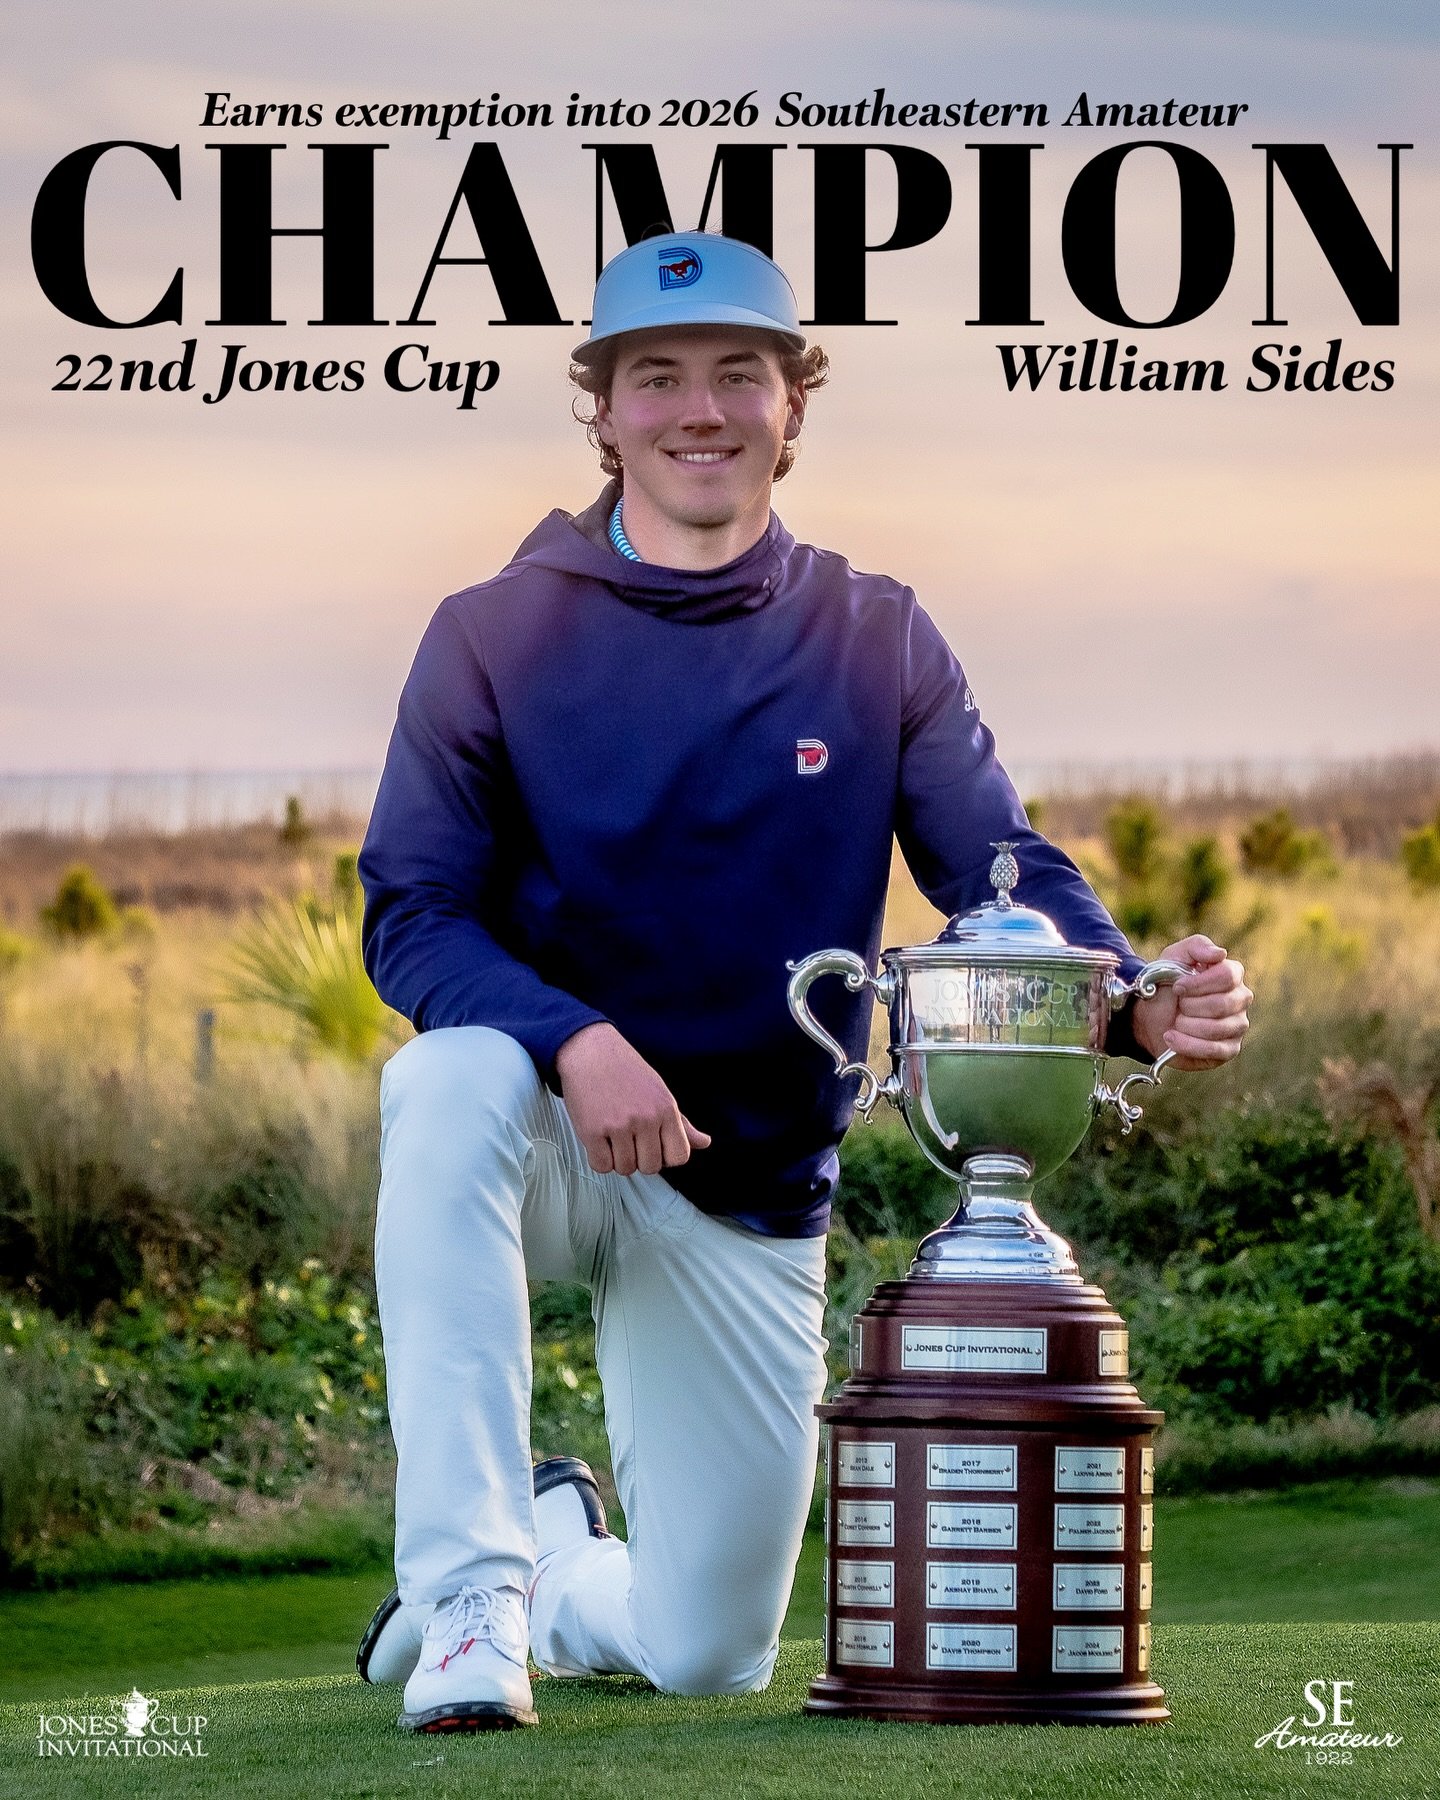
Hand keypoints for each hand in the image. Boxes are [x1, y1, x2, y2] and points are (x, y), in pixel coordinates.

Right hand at [554, 1022, 710, 1176]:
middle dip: (639, 1159)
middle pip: (651, 1167)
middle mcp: (646, 1118)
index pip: (679, 1156)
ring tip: (612, 1135)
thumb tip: (705, 1143)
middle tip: (629, 1139)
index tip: (653, 1145)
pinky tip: (598, 1138)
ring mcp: (619, 1125)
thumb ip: (681, 1123)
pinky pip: (601, 1165)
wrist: (589, 1051)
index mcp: (666, 1109)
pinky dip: (599, 1158)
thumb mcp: (660, 1092)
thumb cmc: (626, 1071)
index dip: (665, 1157)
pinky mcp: (592, 1131)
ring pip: (625, 1168)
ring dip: (617, 1159)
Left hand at [1131, 934, 1251, 1071]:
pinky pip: (1213, 1050)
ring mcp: (1238, 1025)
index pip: (1227, 977)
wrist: (1150, 1016)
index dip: (1198, 984)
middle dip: (1189, 1006)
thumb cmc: (1166, 984)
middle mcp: (1240, 999)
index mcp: (1232, 974)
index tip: (1177, 988)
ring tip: (1174, 1022)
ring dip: (1186, 1025)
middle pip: (1221, 1004)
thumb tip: (1220, 954)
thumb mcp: (1174, 957)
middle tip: (1177, 1005)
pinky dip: (1187, 1045)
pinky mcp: (1229, 1049)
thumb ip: (1196, 946)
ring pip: (1216, 1029)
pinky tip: (1171, 1039)